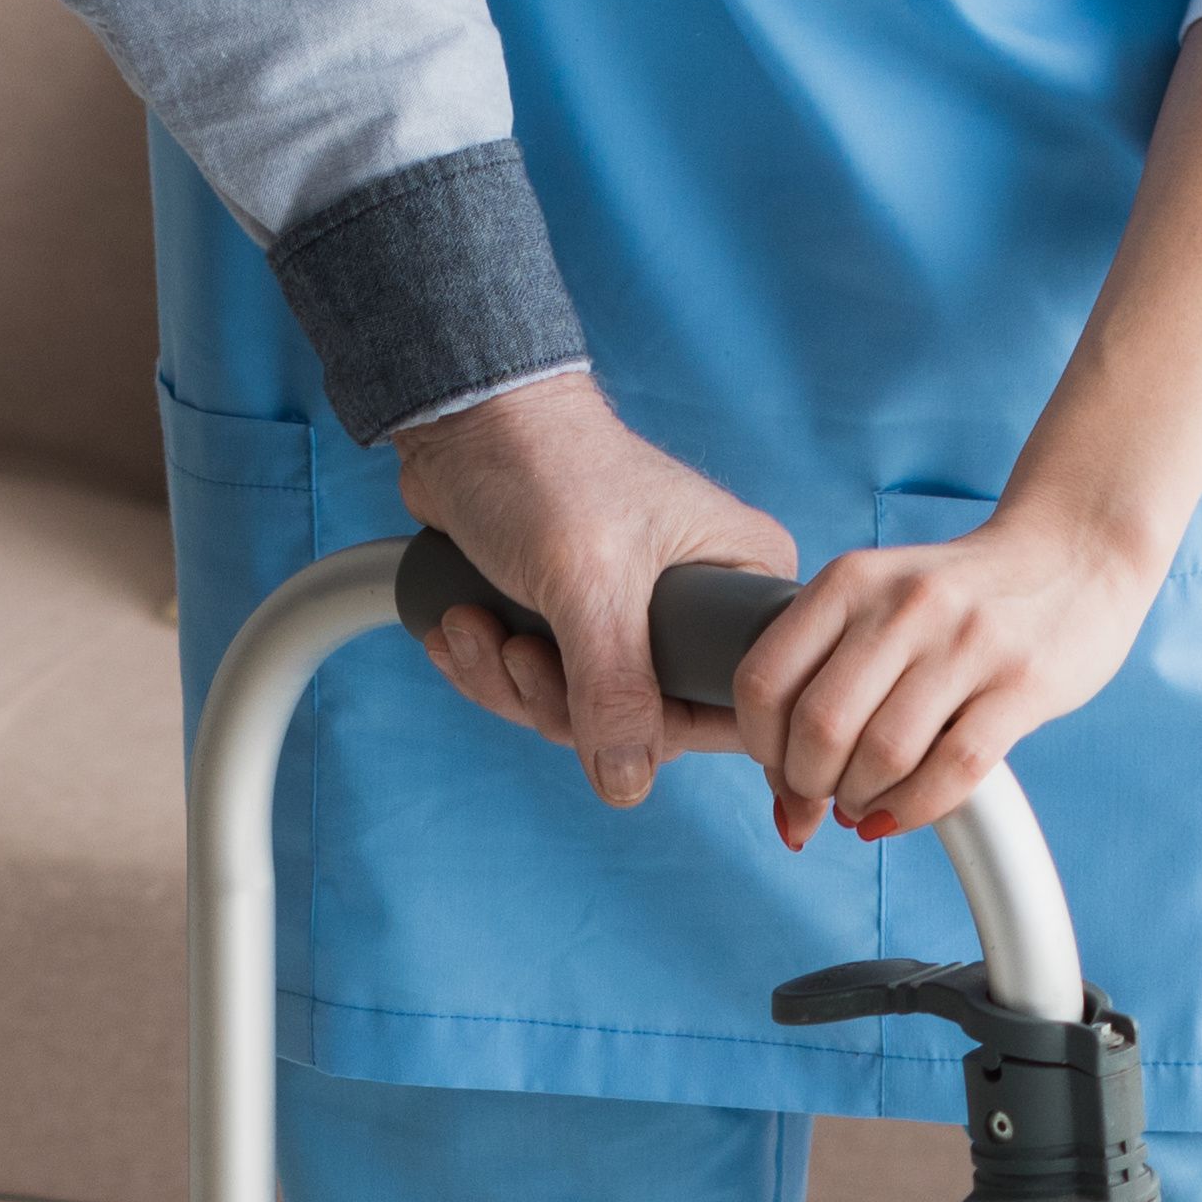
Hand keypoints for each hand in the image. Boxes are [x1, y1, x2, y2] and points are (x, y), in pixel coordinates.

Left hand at [382, 372, 790, 810]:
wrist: (462, 418)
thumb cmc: (545, 465)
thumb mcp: (589, 582)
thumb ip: (614, 688)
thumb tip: (627, 783)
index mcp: (741, 583)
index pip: (733, 702)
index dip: (663, 728)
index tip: (596, 710)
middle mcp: (698, 606)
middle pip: (643, 722)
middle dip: (558, 701)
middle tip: (519, 650)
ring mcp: (631, 619)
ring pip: (580, 713)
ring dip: (509, 682)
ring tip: (475, 624)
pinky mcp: (571, 623)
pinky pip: (536, 688)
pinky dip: (489, 669)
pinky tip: (460, 627)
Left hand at [731, 499, 1154, 851]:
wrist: (1076, 552)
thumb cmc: (964, 597)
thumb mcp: (879, 599)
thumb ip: (826, 674)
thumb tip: (786, 800)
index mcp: (852, 580)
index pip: (763, 682)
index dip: (761, 748)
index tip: (781, 769)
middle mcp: (904, 604)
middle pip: (820, 729)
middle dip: (809, 785)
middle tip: (823, 796)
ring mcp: (967, 642)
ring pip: (882, 757)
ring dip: (861, 801)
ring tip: (866, 803)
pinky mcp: (1022, 684)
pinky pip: (952, 772)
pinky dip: (914, 809)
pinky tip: (901, 812)